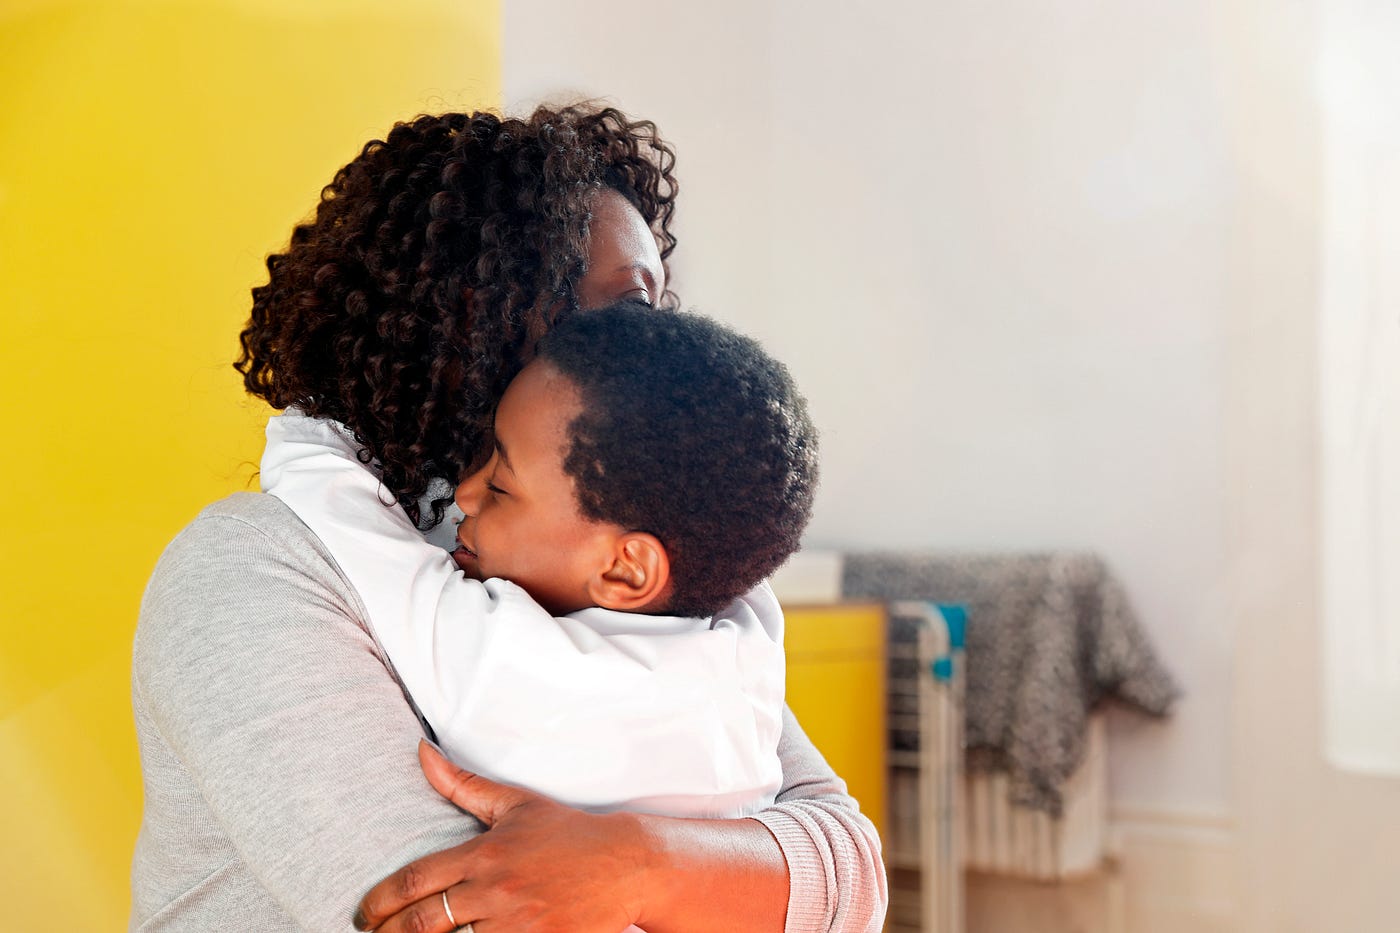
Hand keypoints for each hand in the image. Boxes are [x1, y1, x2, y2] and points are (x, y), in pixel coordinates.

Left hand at [354, 741, 649, 931]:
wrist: (627, 865)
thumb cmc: (568, 834)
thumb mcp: (516, 804)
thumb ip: (463, 784)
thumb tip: (421, 752)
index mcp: (485, 853)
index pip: (415, 879)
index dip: (379, 900)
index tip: (363, 912)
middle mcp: (495, 890)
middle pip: (422, 922)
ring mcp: (516, 923)